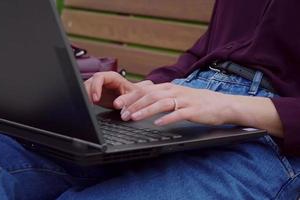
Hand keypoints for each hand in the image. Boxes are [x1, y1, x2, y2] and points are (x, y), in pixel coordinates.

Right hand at [84, 71, 153, 108]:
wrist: (132, 98)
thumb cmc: (134, 94)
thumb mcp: (132, 96)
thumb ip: (125, 99)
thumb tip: (117, 104)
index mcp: (112, 77)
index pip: (99, 77)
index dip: (96, 87)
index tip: (96, 99)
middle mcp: (103, 80)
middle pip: (89, 83)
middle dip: (87, 93)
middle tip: (88, 104)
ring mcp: (98, 86)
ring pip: (85, 89)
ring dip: (85, 98)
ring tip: (87, 107)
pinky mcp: (94, 93)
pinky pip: (86, 95)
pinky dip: (86, 101)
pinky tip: (88, 108)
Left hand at [116, 83, 231, 125]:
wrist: (221, 104)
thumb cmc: (196, 101)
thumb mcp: (176, 96)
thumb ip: (161, 97)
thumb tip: (141, 102)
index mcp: (169, 87)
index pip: (145, 90)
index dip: (130, 97)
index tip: (117, 104)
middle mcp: (175, 91)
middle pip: (150, 95)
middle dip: (133, 104)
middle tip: (121, 113)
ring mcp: (185, 100)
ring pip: (161, 103)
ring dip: (146, 110)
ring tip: (134, 117)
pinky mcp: (194, 110)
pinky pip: (178, 114)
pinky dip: (167, 118)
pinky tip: (158, 123)